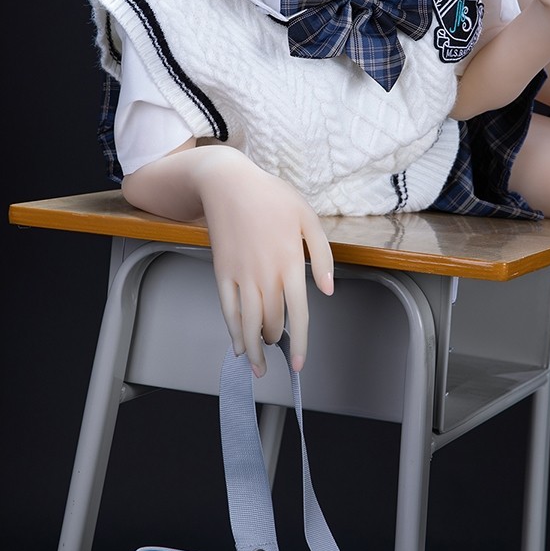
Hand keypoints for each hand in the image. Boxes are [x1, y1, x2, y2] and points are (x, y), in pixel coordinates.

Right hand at [198, 152, 333, 376]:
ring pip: (247, 323)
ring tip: (257, 366)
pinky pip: (227, 309)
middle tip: (280, 351)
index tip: (299, 363)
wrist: (228, 184)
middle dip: (276, 342)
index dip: (300, 342)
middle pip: (271, 322)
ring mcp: (240, 275)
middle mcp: (265, 275)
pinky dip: (232, 330)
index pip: (297, 313)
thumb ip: (321, 256)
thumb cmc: (271, 197)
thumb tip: (327, 291)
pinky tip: (237, 343)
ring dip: (253, 348)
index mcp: (290, 263)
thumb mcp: (308, 218)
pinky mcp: (222, 272)